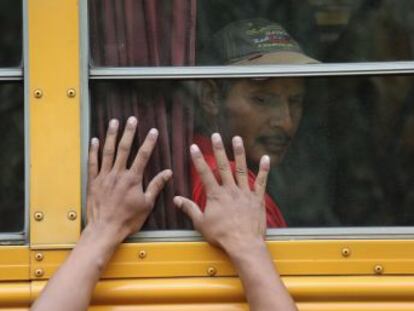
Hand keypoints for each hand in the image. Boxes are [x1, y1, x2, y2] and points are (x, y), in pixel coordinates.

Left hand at [86, 117, 171, 244]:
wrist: (105, 229)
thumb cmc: (128, 219)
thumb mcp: (147, 204)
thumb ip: (156, 186)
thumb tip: (168, 173)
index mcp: (133, 179)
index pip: (143, 156)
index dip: (149, 142)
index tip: (153, 131)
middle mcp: (118, 174)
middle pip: (124, 149)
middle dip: (129, 132)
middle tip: (132, 119)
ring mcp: (104, 177)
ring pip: (108, 152)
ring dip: (112, 135)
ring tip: (114, 122)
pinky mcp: (93, 182)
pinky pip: (93, 163)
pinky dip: (93, 151)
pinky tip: (95, 140)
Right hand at [174, 133, 268, 255]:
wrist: (243, 244)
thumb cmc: (221, 236)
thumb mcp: (201, 223)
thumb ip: (189, 209)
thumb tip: (176, 199)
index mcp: (215, 195)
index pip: (205, 173)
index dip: (198, 159)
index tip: (194, 146)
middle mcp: (230, 190)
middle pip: (223, 166)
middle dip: (218, 149)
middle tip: (216, 135)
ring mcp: (245, 193)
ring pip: (241, 169)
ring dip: (239, 153)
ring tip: (237, 139)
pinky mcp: (257, 198)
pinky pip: (261, 182)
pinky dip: (264, 170)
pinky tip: (266, 157)